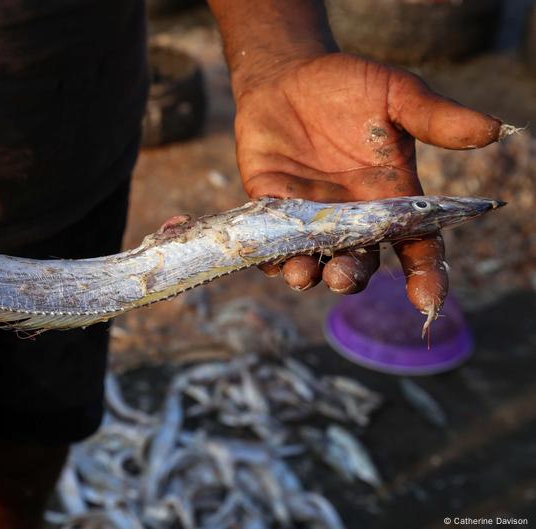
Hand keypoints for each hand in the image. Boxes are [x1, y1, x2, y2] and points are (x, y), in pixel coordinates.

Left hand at [233, 53, 500, 312]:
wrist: (289, 76)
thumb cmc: (350, 86)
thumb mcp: (396, 95)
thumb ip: (436, 118)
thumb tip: (494, 129)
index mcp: (393, 199)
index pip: (417, 247)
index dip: (426, 276)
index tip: (427, 300)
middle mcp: (353, 218)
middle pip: (359, 263)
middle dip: (352, 276)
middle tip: (344, 276)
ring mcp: (310, 217)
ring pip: (313, 261)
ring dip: (308, 274)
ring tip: (303, 275)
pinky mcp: (270, 208)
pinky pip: (269, 243)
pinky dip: (269, 256)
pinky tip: (268, 259)